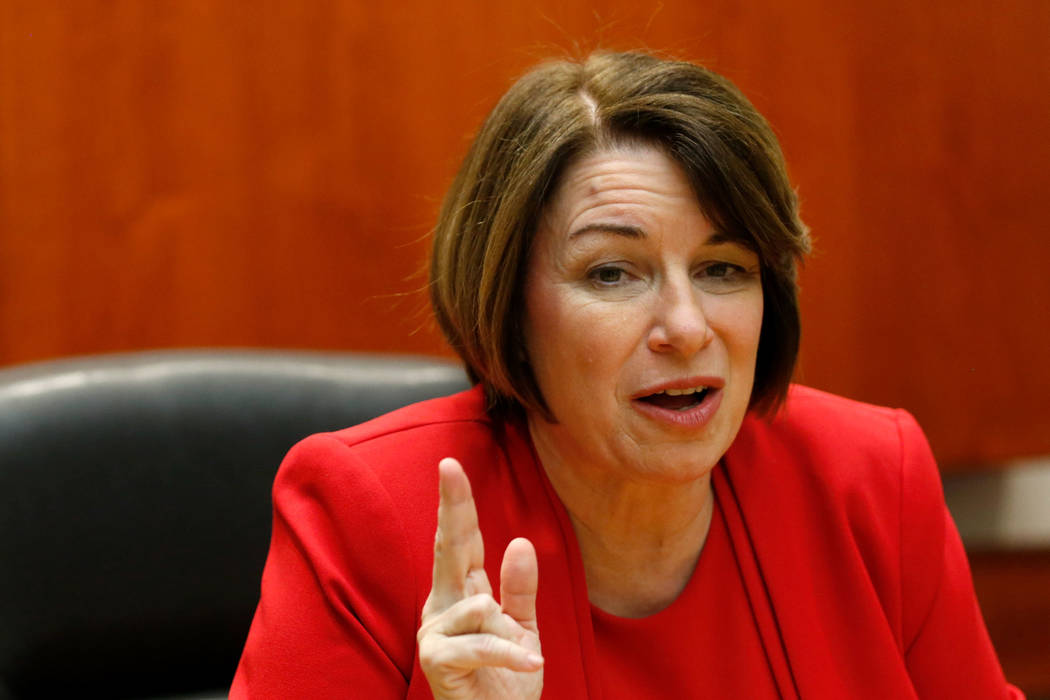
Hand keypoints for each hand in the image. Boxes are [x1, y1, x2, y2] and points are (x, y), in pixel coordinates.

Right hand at [417, 457, 542, 699]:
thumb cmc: (503, 685)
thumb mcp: (522, 631)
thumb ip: (519, 591)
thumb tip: (519, 542)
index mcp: (461, 597)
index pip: (460, 543)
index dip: (457, 505)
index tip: (451, 467)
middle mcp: (441, 609)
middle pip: (449, 549)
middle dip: (452, 507)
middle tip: (449, 466)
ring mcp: (434, 634)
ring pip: (480, 606)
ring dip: (509, 634)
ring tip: (516, 660)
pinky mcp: (436, 661)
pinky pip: (482, 642)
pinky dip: (511, 653)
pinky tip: (532, 662)